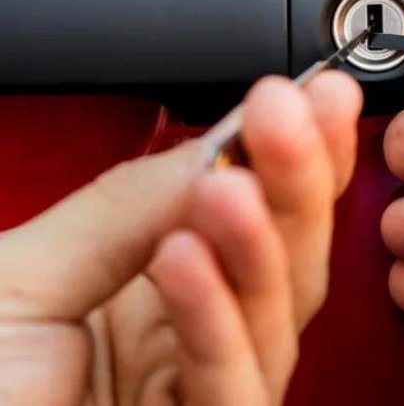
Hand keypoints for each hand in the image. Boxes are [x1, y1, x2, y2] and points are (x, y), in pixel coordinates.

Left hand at [0, 71, 361, 404]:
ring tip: (231, 183)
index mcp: (157, 283)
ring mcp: (204, 393)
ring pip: (275, 317)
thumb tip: (220, 141)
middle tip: (296, 112)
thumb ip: (125, 206)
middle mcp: (195, 333)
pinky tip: (186, 257)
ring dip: (261, 242)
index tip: (311, 92)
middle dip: (296, 178)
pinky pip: (229, 386)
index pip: (251, 208)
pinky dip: (213, 320)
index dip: (289, 151)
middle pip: (286, 255)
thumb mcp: (21, 273)